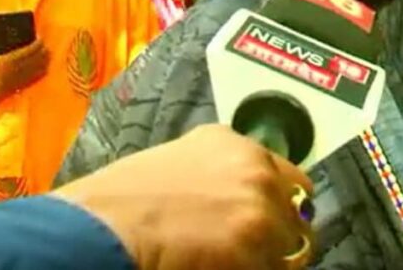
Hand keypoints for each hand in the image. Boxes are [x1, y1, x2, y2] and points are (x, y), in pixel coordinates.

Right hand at [0, 40, 49, 107]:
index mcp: (10, 60)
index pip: (30, 49)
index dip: (37, 42)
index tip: (39, 37)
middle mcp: (20, 68)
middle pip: (39, 55)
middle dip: (43, 48)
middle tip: (43, 42)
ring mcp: (25, 76)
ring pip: (42, 64)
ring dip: (46, 56)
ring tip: (46, 50)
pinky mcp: (28, 82)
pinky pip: (41, 73)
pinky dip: (45, 66)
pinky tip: (46, 61)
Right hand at [53, 124, 314, 269]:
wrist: (105, 228)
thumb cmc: (121, 201)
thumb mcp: (174, 163)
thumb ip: (214, 172)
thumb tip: (229, 202)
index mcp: (235, 145)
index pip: (288, 179)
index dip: (277, 206)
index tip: (266, 226)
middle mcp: (258, 170)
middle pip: (296, 214)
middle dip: (282, 235)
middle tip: (255, 254)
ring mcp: (263, 208)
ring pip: (291, 250)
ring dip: (269, 261)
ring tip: (235, 265)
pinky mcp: (259, 247)